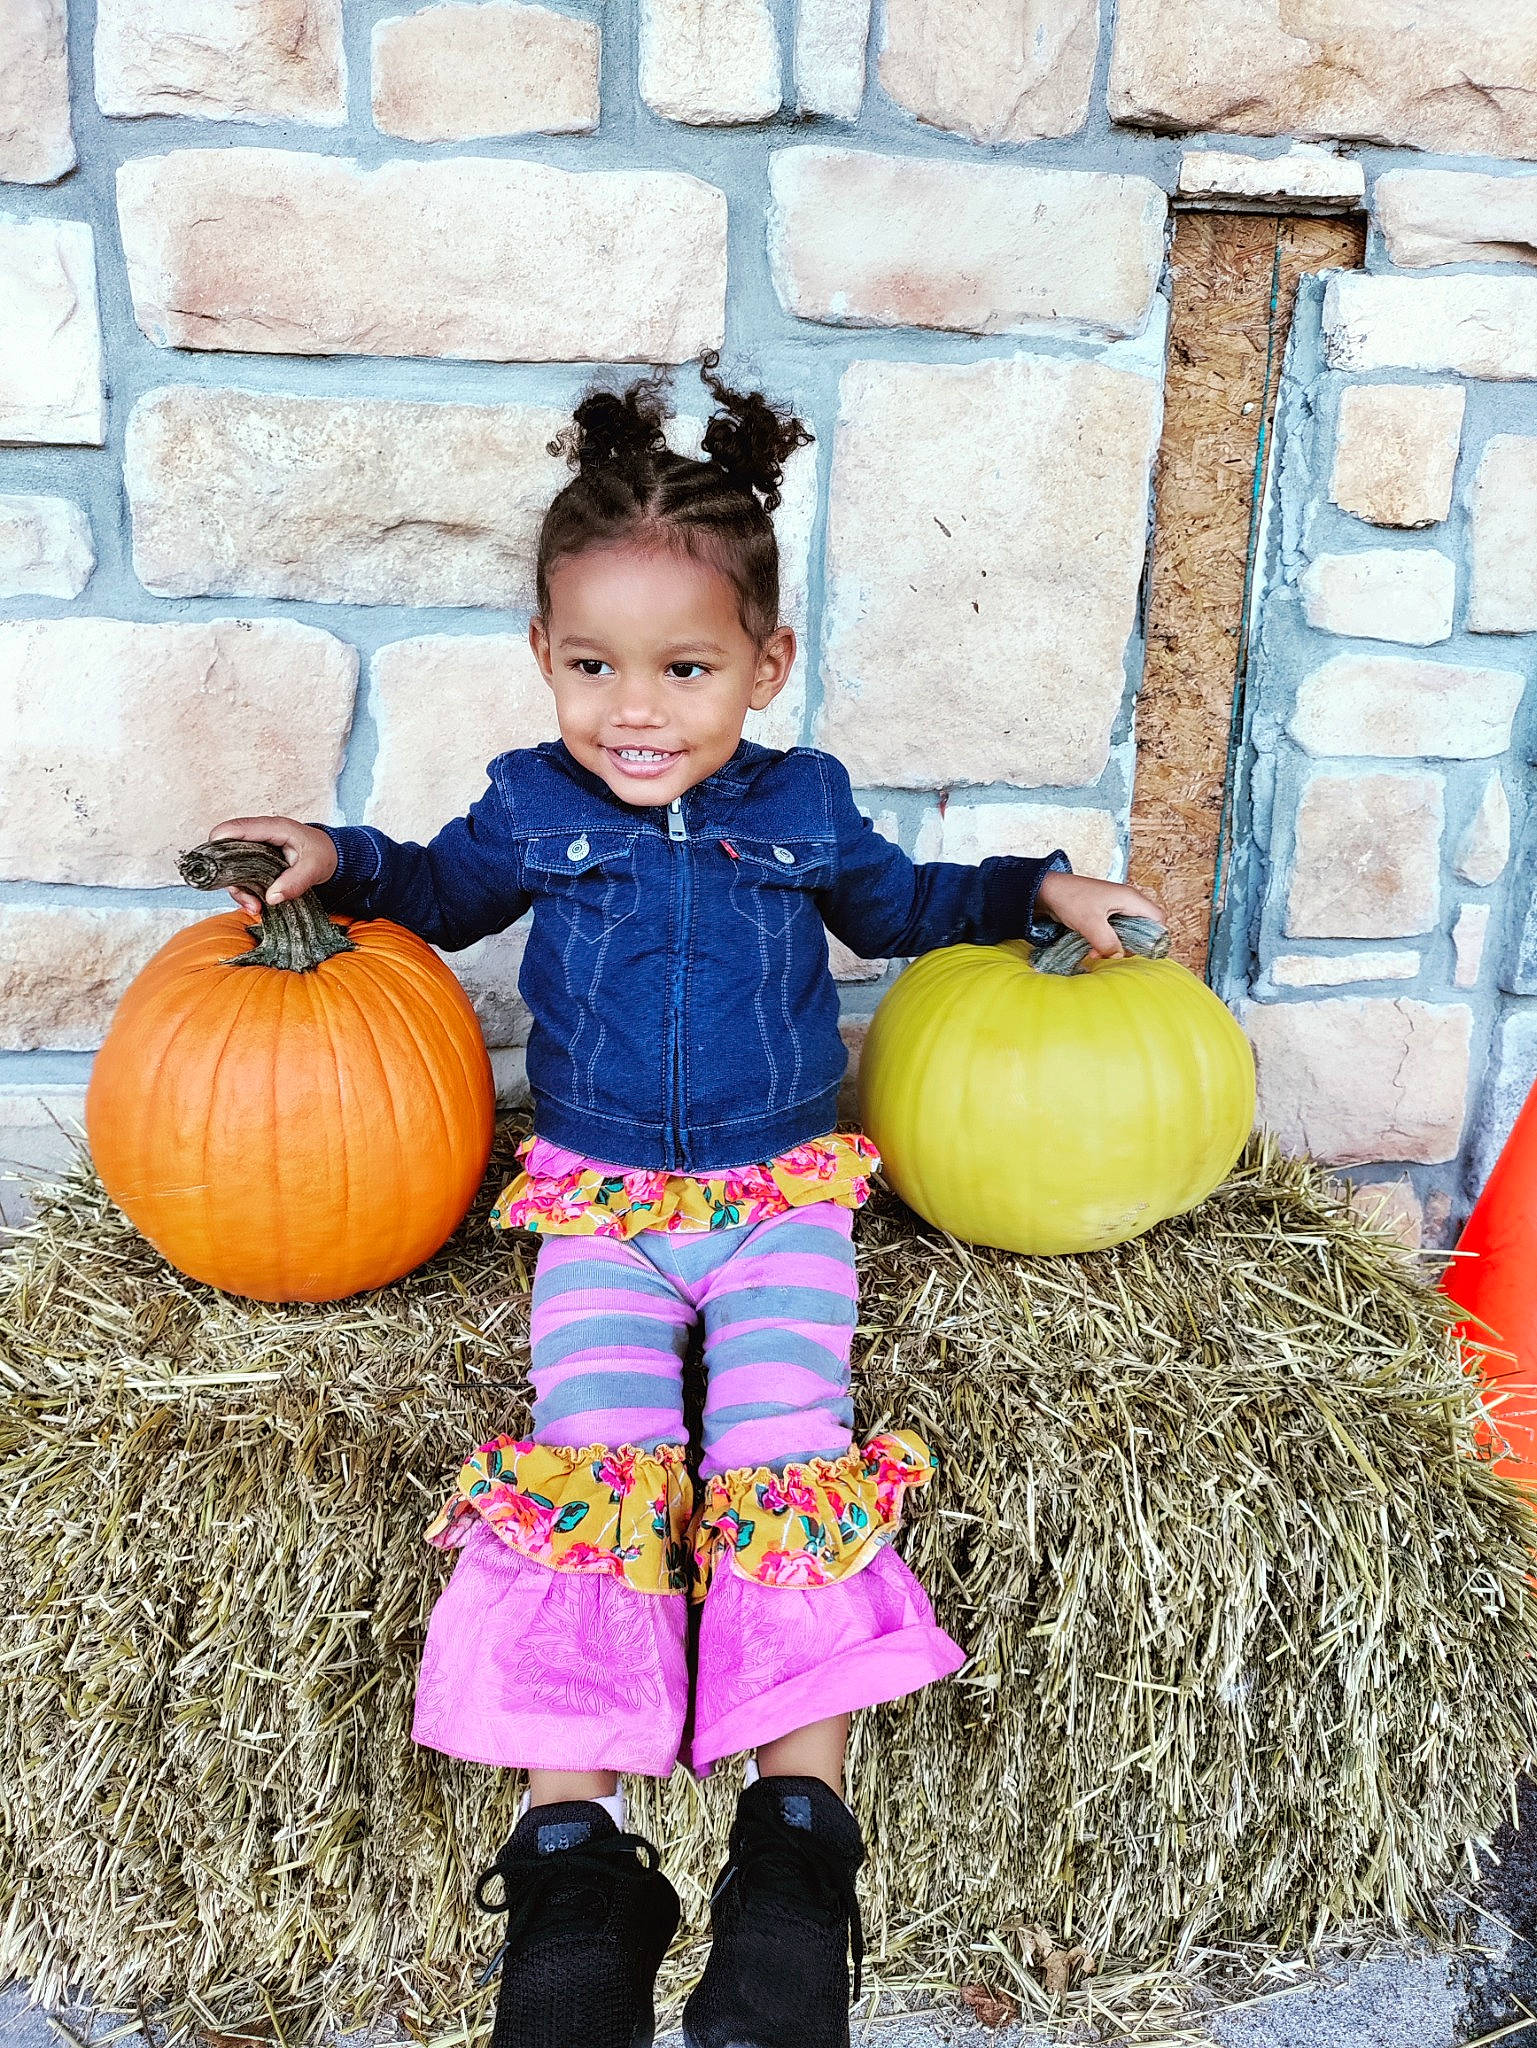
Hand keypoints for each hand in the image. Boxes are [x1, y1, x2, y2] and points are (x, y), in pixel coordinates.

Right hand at [205, 816, 337, 918]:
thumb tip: (272, 897)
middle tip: (246, 898)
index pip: (233, 829)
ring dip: (238, 889)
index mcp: (271, 828)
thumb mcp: (315, 868)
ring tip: (255, 907)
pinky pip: (241, 876)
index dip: (217, 846)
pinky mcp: (255, 862)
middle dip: (227, 876)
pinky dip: (245, 892)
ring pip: (230, 867)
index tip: (218, 871)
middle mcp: (258, 836)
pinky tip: (257, 905)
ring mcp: (255, 849)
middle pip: (224, 850)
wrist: (331, 856)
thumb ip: (295, 881)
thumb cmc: (322, 854)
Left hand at [1035, 871, 1163, 959]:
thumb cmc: (1069, 899)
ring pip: (1128, 932)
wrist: (1046, 890)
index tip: (1139, 950)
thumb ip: (1107, 942)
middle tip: (1114, 954)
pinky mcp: (1104, 914)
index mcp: (1130, 899)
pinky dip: (1106, 942)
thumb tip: (1119, 956)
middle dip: (1131, 945)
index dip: (1155, 936)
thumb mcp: (1089, 923)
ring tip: (1097, 953)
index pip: (1158, 919)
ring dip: (1116, 946)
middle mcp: (1127, 902)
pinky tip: (1092, 949)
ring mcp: (1116, 908)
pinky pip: (1114, 932)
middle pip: (1144, 928)